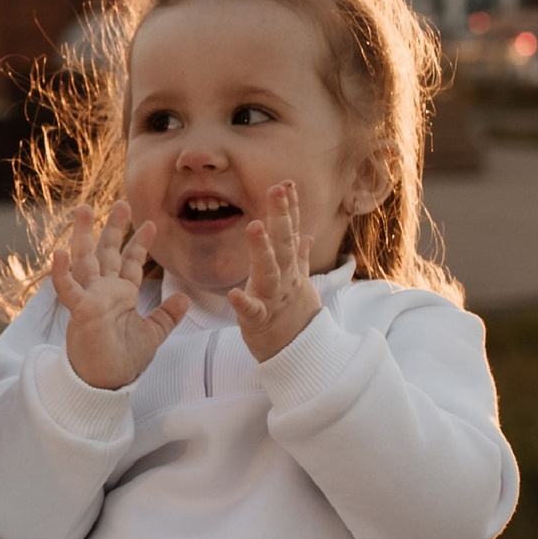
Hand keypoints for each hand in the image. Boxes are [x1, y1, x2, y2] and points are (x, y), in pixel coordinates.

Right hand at [51, 203, 187, 393]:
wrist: (106, 383)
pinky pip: (68, 289)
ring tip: (83, 208)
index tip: (152, 223)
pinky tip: (59, 253)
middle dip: (113, 227)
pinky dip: (62, 273)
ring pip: (84, 260)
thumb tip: (184, 297)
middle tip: (121, 202)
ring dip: (82, 235)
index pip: (130, 262)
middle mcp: (103, 292)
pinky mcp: (80, 311)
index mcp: (120, 295)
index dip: (139, 242)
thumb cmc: (124, 360)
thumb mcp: (153, 334)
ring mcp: (90, 298)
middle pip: (107, 252)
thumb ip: (166, 315)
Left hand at [231, 180, 316, 362]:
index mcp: (290, 269)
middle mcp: (285, 279)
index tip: (285, 184)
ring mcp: (274, 300)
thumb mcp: (298, 282)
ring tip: (255, 226)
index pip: (290, 233)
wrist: (300, 354)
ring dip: (262, 249)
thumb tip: (305, 234)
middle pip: (283, 244)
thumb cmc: (292, 315)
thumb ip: (300, 257)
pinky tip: (232, 294)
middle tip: (277, 190)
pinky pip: (252, 312)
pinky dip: (243, 303)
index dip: (289, 209)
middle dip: (281, 216)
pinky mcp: (260, 322)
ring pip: (270, 271)